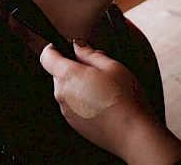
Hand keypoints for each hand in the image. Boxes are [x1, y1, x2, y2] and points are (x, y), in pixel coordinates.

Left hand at [39, 41, 180, 163]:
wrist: (133, 134)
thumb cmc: (125, 99)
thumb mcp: (111, 66)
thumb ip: (89, 53)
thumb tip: (77, 46)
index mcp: (68, 76)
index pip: (47, 57)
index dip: (54, 48)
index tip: (64, 47)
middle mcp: (62, 94)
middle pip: (58, 74)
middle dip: (74, 68)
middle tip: (98, 69)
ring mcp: (67, 111)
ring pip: (67, 90)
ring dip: (80, 85)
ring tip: (105, 89)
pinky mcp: (75, 124)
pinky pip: (74, 106)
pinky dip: (84, 101)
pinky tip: (104, 104)